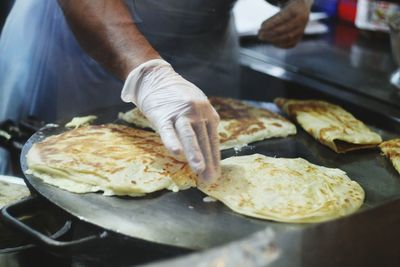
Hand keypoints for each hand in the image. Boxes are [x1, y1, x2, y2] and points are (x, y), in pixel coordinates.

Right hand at [121, 59, 220, 181]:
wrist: (156, 77)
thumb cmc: (177, 97)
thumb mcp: (197, 107)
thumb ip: (202, 125)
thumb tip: (207, 151)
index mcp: (208, 113)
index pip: (213, 140)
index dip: (215, 158)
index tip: (217, 174)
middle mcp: (198, 112)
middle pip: (204, 140)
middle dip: (208, 162)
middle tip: (210, 179)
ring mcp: (180, 112)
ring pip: (190, 135)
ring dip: (195, 153)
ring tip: (199, 169)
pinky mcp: (163, 114)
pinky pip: (168, 130)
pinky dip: (173, 141)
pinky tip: (177, 153)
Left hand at [258, 0, 311, 47]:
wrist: (301, 9)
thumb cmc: (287, 8)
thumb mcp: (282, 8)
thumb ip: (273, 18)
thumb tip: (262, 29)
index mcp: (297, 9)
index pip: (282, 19)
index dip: (271, 24)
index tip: (261, 28)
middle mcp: (302, 20)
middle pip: (285, 29)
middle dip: (271, 33)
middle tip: (260, 35)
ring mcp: (302, 29)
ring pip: (288, 38)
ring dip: (274, 40)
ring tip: (263, 38)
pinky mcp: (300, 37)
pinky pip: (291, 44)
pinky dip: (281, 45)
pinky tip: (272, 42)